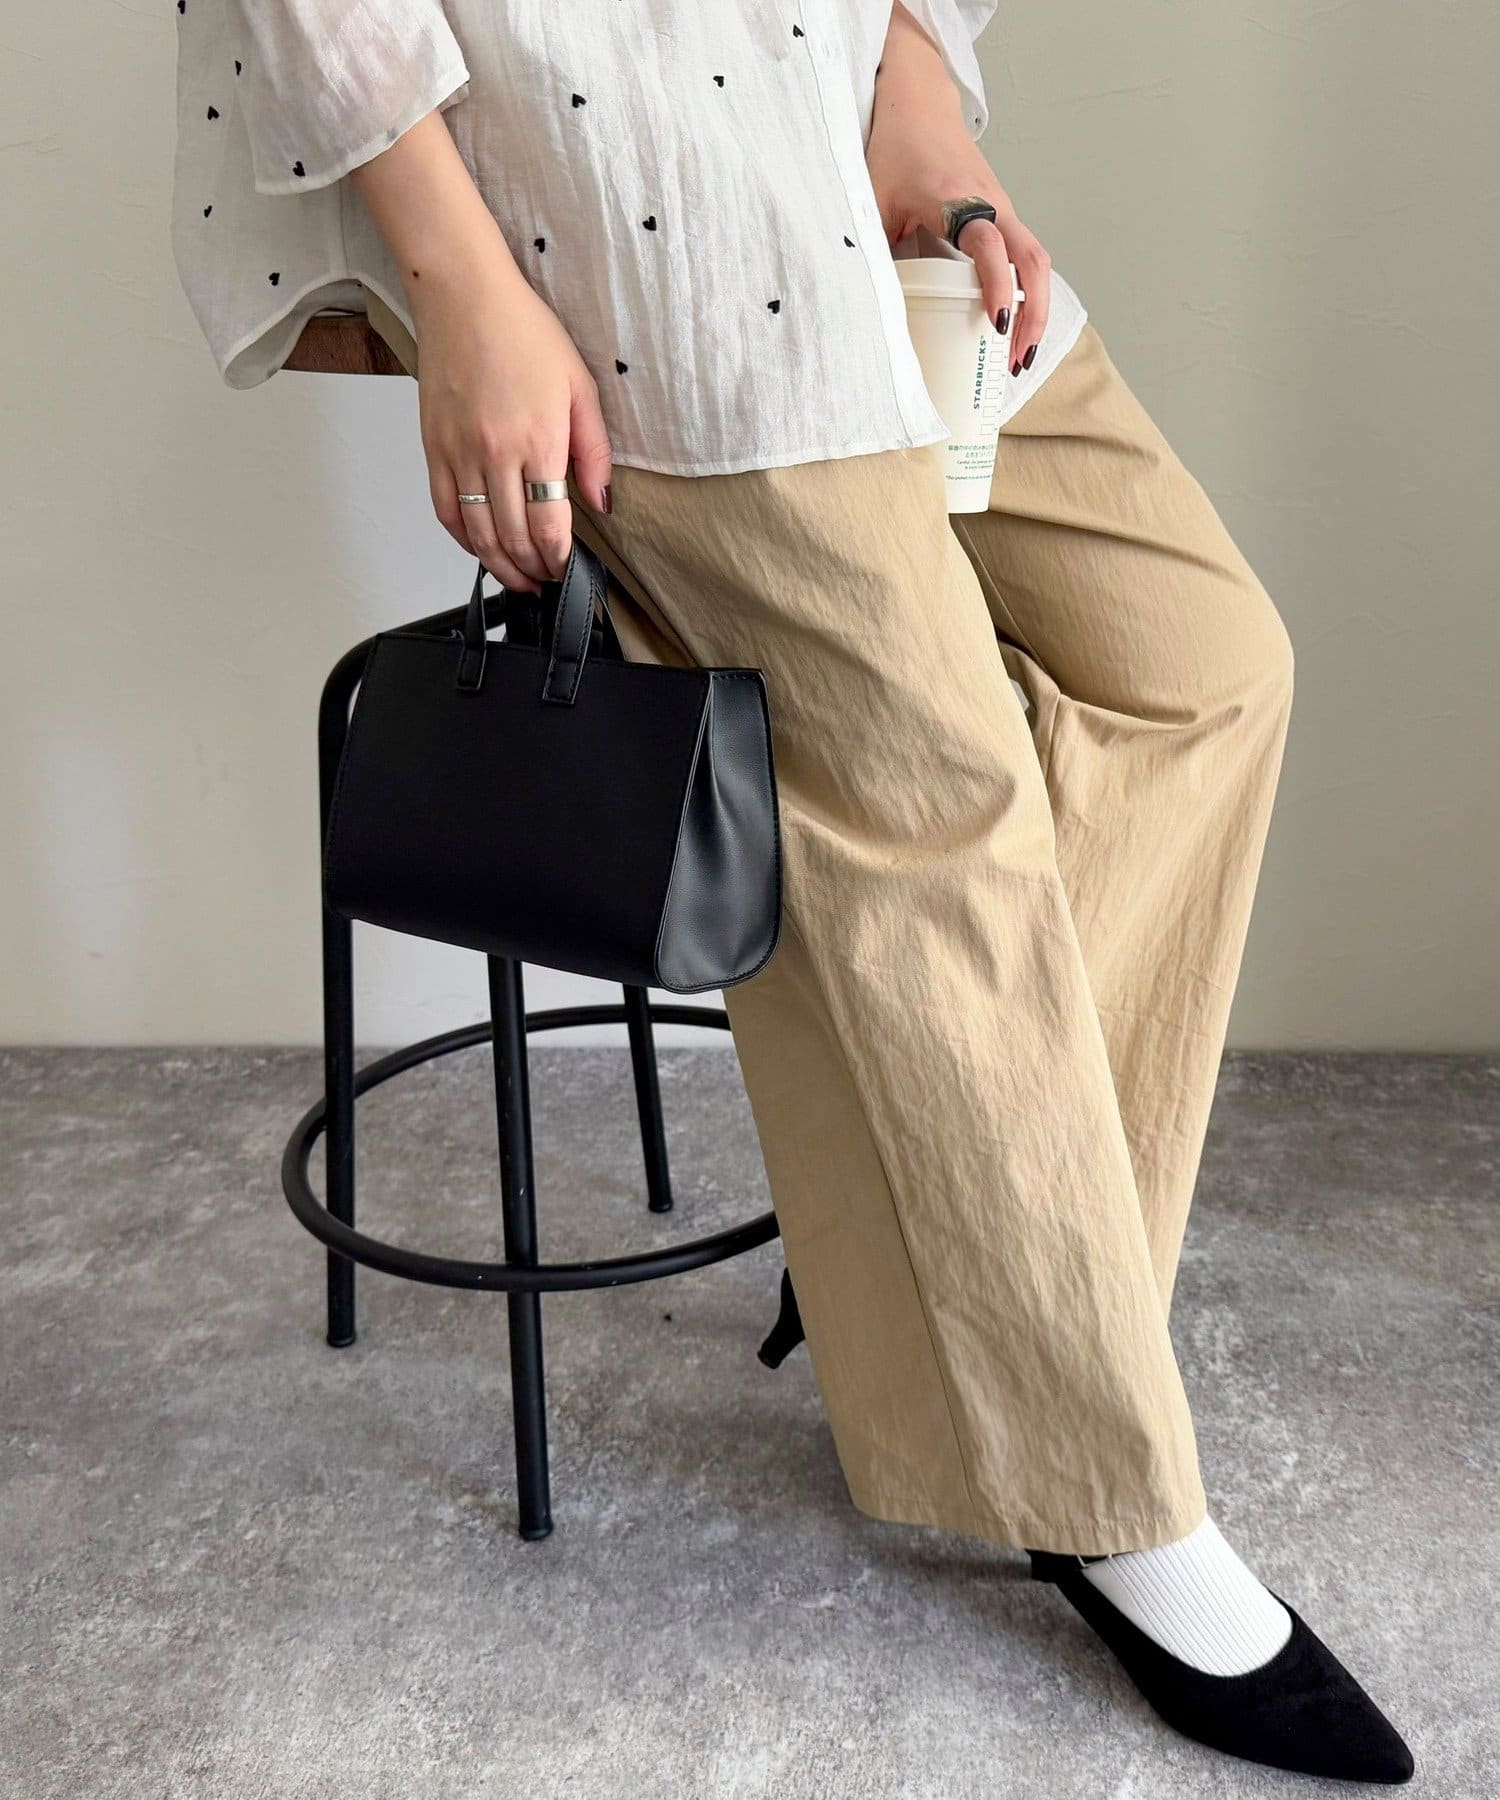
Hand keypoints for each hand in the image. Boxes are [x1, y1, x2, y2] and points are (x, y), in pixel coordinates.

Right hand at [411, 252, 612, 593]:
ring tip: (519, 576)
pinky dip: (464, 539)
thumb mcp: (580, 387)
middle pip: (514, 538)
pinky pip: (446, 511)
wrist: (464, 297)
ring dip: (500, 565)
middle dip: (534, 569)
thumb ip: (595, 451)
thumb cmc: (522, 332)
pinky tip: (481, 548)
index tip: (568, 568)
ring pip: (478, 535)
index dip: (560, 558)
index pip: (550, 525)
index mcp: (538, 440)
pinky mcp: (434, 448)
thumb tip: (602, 501)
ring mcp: (460, 454)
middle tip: (547, 579)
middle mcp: (496, 453)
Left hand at [866, 6, 1051, 374]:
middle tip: (1015, 361)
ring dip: (1035, 308)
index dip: (997, 286)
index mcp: (958, 199)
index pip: (990, 248)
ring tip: (1018, 355)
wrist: (918, 103)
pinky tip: (1013, 325)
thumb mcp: (874, 199)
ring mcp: (1002, 208)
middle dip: (1032, 313)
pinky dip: (1027, 291)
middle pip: (1032, 261)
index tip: (998, 324)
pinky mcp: (1002, 214)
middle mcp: (991, 204)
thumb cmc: (896, 148)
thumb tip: (872, 304)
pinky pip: (1025, 256)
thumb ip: (875, 247)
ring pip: (1035, 261)